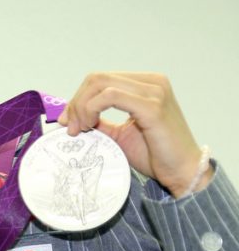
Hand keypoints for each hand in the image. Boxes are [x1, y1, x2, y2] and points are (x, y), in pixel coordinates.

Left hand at [58, 72, 211, 196]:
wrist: (183, 171)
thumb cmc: (155, 154)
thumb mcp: (119, 134)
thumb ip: (99, 121)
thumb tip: (71, 117)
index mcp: (145, 84)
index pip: (100, 80)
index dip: (78, 98)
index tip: (68, 122)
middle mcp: (152, 82)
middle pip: (97, 79)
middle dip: (76, 102)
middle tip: (71, 127)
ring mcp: (154, 92)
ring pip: (100, 85)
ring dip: (82, 107)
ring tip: (82, 129)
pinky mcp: (152, 106)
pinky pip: (110, 96)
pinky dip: (92, 109)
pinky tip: (91, 126)